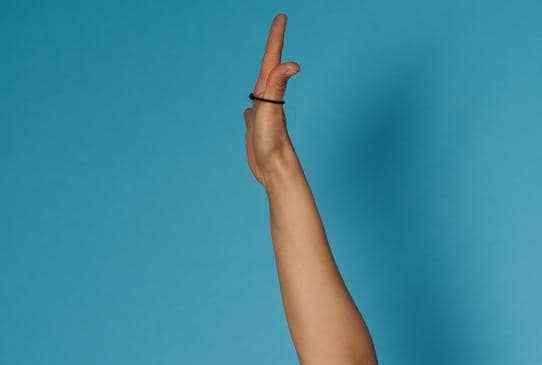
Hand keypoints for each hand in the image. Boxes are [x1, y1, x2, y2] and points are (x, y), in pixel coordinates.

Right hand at [243, 13, 301, 184]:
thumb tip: (293, 64)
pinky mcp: (256, 128)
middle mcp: (268, 98)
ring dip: (264, 71)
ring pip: (261, 86)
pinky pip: (252, 111)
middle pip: (269, 65)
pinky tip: (248, 111)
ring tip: (266, 60)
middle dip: (272, 46)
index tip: (282, 16)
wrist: (275, 172)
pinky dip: (250, 105)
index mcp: (270, 90)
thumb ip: (278, 85)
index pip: (272, 57)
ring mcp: (263, 113)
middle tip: (278, 27)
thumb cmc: (274, 142)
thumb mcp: (272, 109)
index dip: (276, 36)